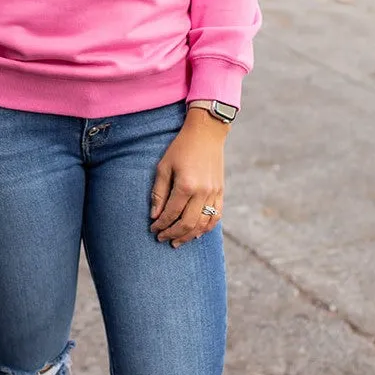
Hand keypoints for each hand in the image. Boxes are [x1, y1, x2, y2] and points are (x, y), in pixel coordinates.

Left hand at [150, 112, 227, 247]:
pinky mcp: (221, 192)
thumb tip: (154, 215)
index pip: (171, 214)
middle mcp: (202, 192)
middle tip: (162, 239)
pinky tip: (196, 233)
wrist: (206, 133)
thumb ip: (159, 192)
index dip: (160, 225)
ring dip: (189, 236)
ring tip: (177, 241)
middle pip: (187, 224)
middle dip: (173, 234)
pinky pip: (216, 216)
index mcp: (186, 185)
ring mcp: (214, 193)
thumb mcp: (164, 167)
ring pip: (203, 224)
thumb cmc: (181, 148)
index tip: (153, 229)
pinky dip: (206, 228)